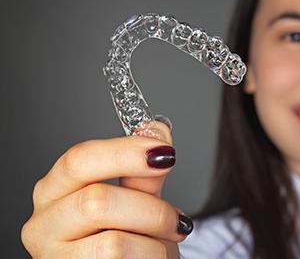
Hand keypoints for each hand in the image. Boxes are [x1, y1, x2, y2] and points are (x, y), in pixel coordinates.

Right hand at [21, 120, 189, 257]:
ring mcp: (53, 257)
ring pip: (113, 243)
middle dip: (151, 210)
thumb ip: (144, 170)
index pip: (79, 159)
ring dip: (153, 242)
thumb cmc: (132, 240)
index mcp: (55, 189)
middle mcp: (44, 223)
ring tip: (163, 243)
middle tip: (177, 219)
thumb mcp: (139, 200)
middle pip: (96, 201)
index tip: (166, 153)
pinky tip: (149, 256)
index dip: (125, 153)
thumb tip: (156, 131)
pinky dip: (150, 256)